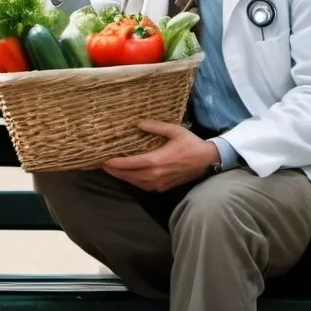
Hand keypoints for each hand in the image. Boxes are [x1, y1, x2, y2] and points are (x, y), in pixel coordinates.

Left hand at [103, 121, 219, 192]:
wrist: (207, 160)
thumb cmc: (191, 143)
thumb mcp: (174, 130)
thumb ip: (155, 127)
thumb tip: (138, 123)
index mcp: (157, 161)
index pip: (131, 164)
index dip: (116, 163)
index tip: (104, 160)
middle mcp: (156, 175)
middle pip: (129, 176)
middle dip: (115, 171)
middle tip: (102, 165)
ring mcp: (159, 183)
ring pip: (135, 183)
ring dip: (123, 177)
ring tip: (112, 170)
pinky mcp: (163, 187)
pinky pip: (144, 187)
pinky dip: (134, 182)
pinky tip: (128, 176)